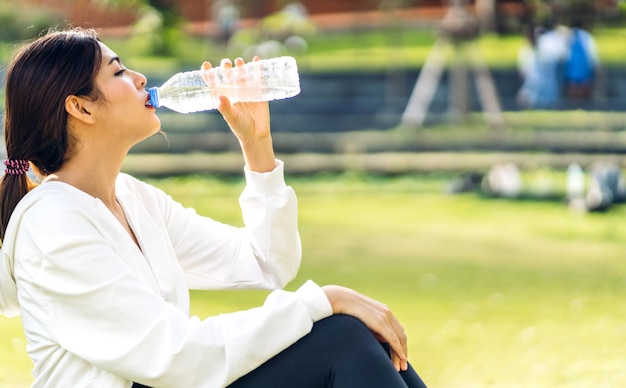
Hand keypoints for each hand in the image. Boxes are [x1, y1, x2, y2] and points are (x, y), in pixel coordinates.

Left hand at [201, 57, 274, 171]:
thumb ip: (226, 108)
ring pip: (242, 73)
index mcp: (224, 96)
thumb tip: (220, 97)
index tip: (205, 65)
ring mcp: (246, 89)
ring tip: (239, 62)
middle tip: (226, 64)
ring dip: (241, 66)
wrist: (257, 134)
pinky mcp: (259, 90)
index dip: (209, 73)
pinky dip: (258, 68)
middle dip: (226, 68)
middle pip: (228, 75)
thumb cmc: (240, 127)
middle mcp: (234, 90)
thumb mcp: (232, 118)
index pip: (214, 82)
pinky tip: (257, 60)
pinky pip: (258, 77)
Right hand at [321, 285, 408, 370]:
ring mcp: (385, 317)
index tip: (400, 357)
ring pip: (399, 339)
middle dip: (403, 352)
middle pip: (401, 336)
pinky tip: (401, 358)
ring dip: (401, 354)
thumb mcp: (364, 319)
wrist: (341, 299)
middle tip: (402, 367)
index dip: (401, 344)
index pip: (398, 330)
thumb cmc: (348, 310)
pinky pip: (393, 339)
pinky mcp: (380, 322)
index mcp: (385, 311)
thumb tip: (380, 338)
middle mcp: (388, 313)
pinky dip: (398, 349)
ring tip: (400, 367)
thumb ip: (373, 327)